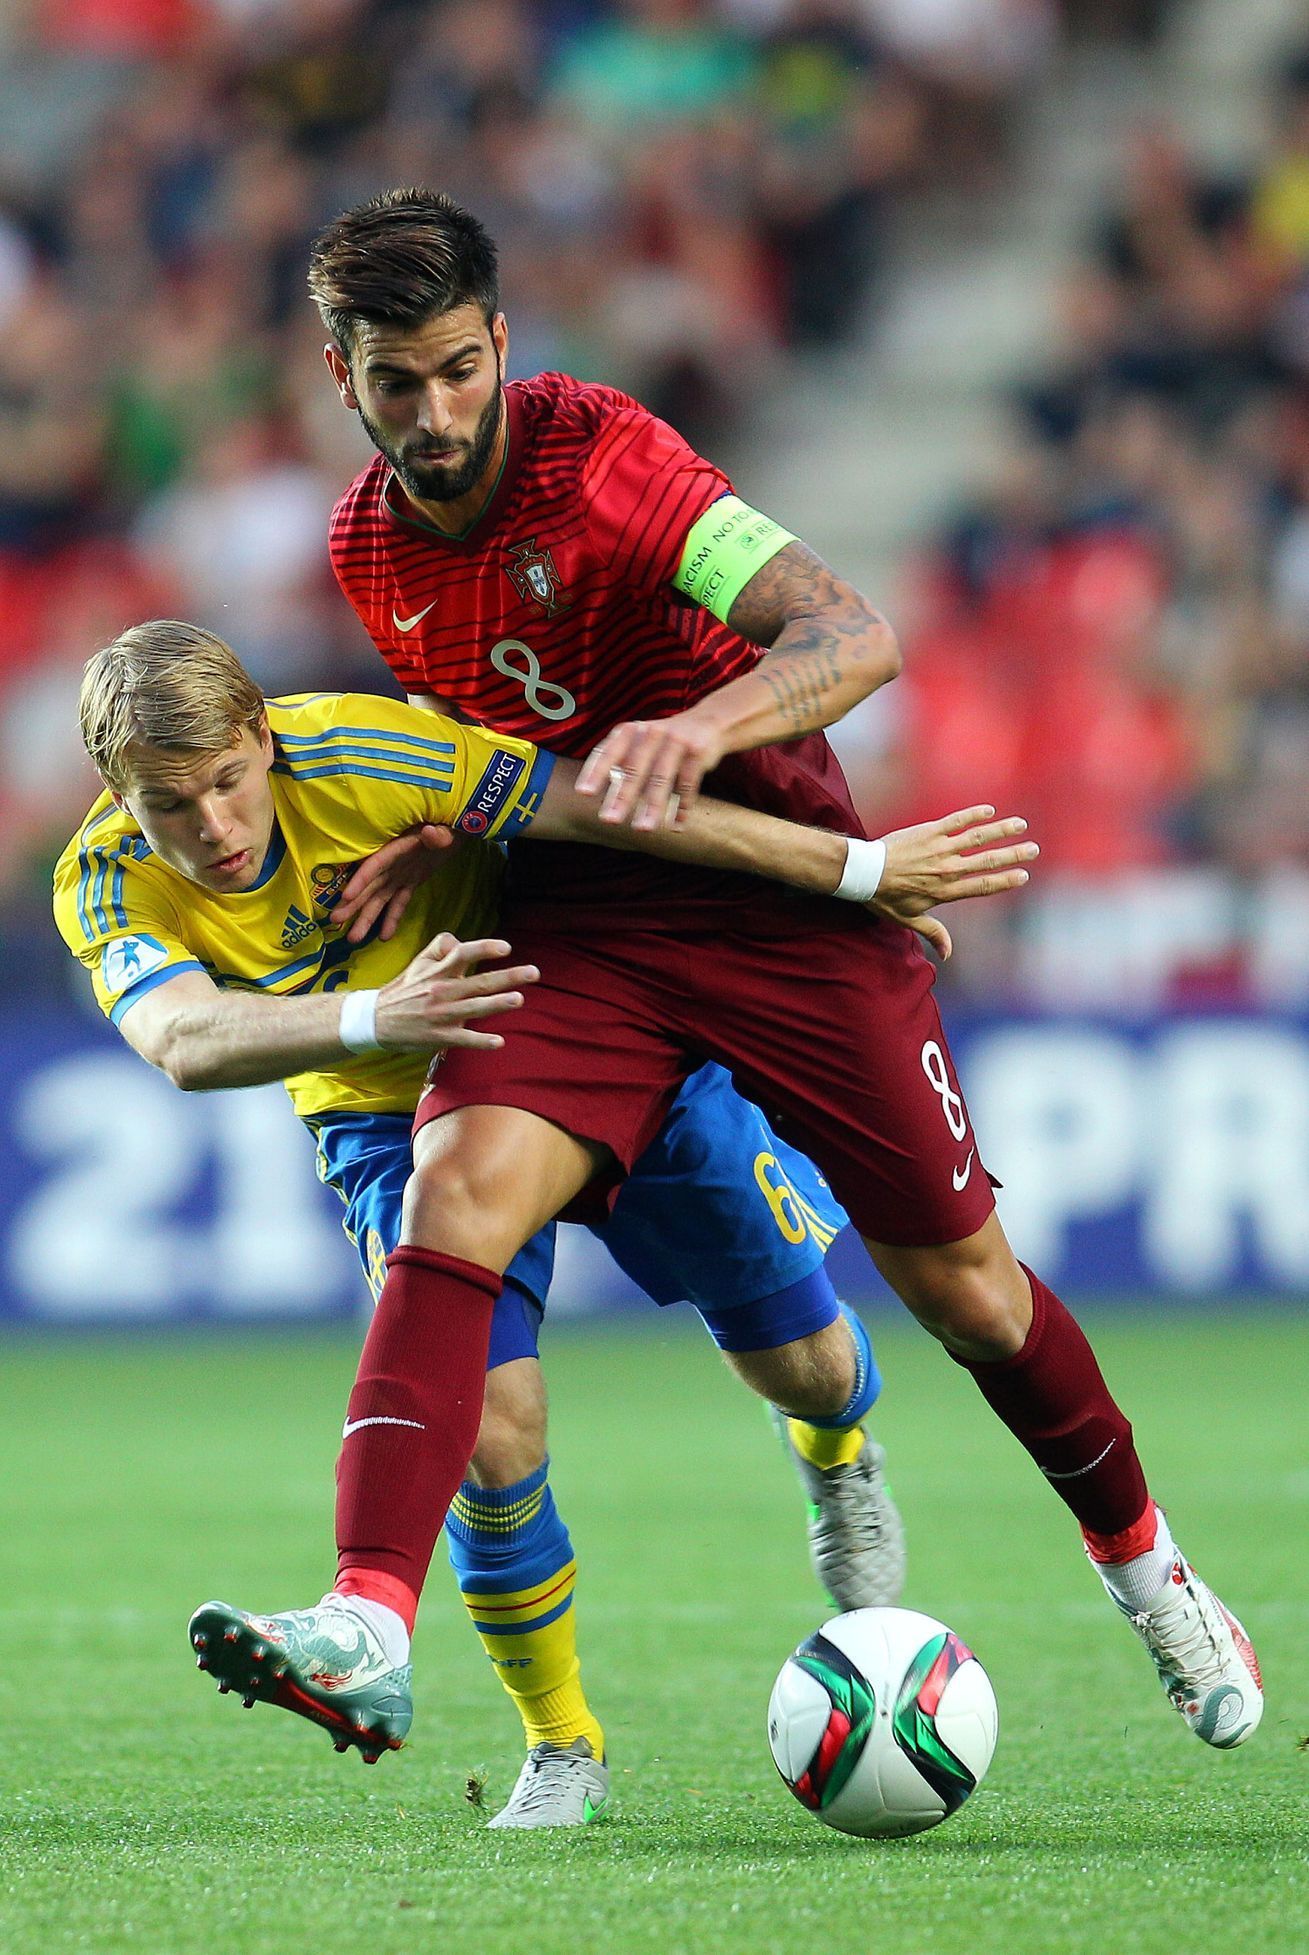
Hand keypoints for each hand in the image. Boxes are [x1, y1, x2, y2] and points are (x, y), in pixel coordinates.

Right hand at [334, 824, 455, 943]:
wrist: (454, 831)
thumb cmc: (447, 826)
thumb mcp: (444, 830)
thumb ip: (438, 835)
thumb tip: (430, 832)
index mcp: (397, 849)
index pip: (374, 866)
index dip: (360, 880)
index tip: (346, 896)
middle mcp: (393, 865)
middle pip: (370, 887)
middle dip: (353, 904)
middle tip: (335, 920)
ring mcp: (400, 875)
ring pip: (380, 900)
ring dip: (367, 918)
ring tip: (353, 938)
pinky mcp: (410, 883)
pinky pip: (400, 903)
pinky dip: (392, 919)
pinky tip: (384, 937)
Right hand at [375, 934, 538, 1051]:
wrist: (375, 1020)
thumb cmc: (404, 990)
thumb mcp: (418, 963)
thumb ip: (440, 948)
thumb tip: (460, 941)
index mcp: (437, 971)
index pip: (463, 954)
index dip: (485, 949)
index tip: (507, 948)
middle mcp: (441, 991)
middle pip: (479, 982)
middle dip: (509, 977)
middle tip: (534, 972)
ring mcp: (441, 1015)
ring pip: (474, 1008)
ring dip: (497, 1004)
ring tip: (519, 999)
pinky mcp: (439, 1036)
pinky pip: (463, 1039)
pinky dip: (481, 1041)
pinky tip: (499, 1042)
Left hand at [576, 710, 726, 831]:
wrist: (709, 722)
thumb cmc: (665, 740)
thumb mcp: (640, 743)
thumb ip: (622, 765)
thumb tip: (603, 795)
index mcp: (630, 732)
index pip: (608, 752)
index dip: (595, 772)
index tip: (583, 793)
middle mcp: (650, 733)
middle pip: (634, 769)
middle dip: (622, 797)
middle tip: (609, 820)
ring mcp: (675, 741)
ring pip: (661, 778)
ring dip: (652, 806)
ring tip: (643, 829)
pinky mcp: (697, 752)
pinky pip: (687, 783)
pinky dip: (682, 807)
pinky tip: (676, 826)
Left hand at [869, 807, 1037, 961]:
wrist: (864, 872)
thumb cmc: (885, 898)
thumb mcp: (909, 920)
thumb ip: (933, 933)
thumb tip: (948, 955)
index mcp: (945, 891)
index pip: (983, 885)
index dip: (1005, 880)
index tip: (1024, 876)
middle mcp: (947, 869)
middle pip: (987, 861)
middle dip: (1013, 854)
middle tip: (1033, 849)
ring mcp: (939, 848)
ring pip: (977, 837)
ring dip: (1001, 830)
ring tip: (1020, 824)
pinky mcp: (929, 831)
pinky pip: (956, 820)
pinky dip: (973, 814)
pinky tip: (989, 810)